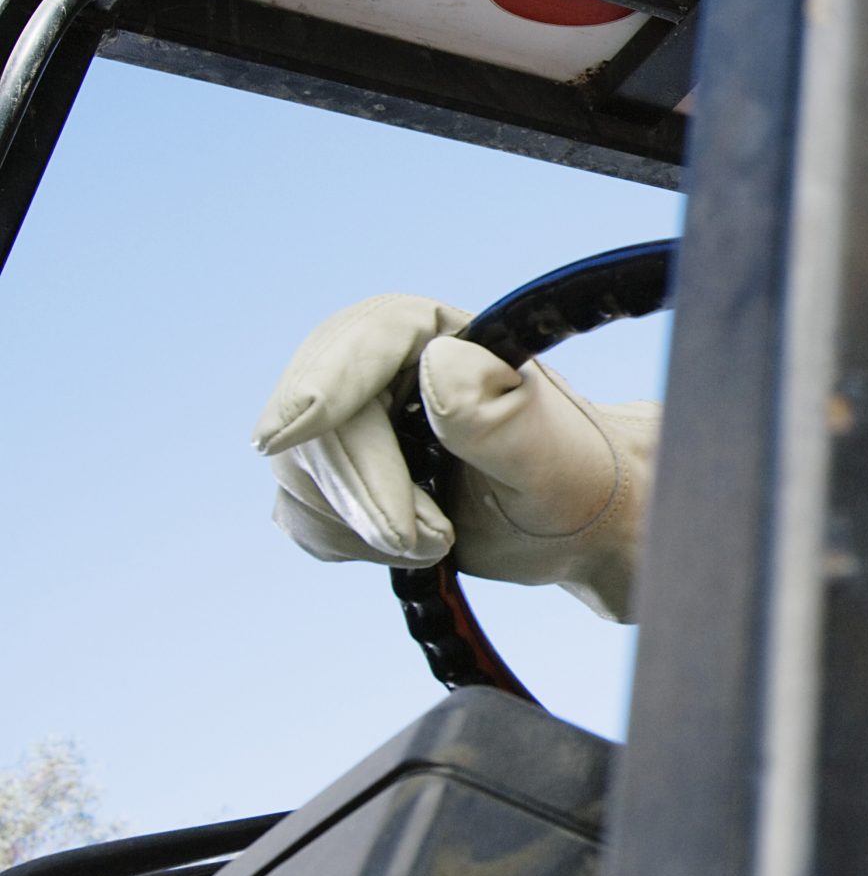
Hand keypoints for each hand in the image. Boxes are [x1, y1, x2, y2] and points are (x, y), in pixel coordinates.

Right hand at [252, 294, 657, 620]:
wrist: (574, 519)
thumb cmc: (573, 474)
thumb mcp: (546, 451)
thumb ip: (490, 413)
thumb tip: (434, 362)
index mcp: (438, 334)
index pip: (364, 341)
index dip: (321, 384)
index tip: (285, 437)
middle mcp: (382, 368)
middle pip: (319, 420)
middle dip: (365, 489)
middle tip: (433, 538)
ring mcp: (351, 422)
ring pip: (300, 473)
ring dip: (363, 524)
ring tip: (442, 538)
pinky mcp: (336, 477)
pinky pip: (302, 513)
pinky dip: (349, 541)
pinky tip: (412, 542)